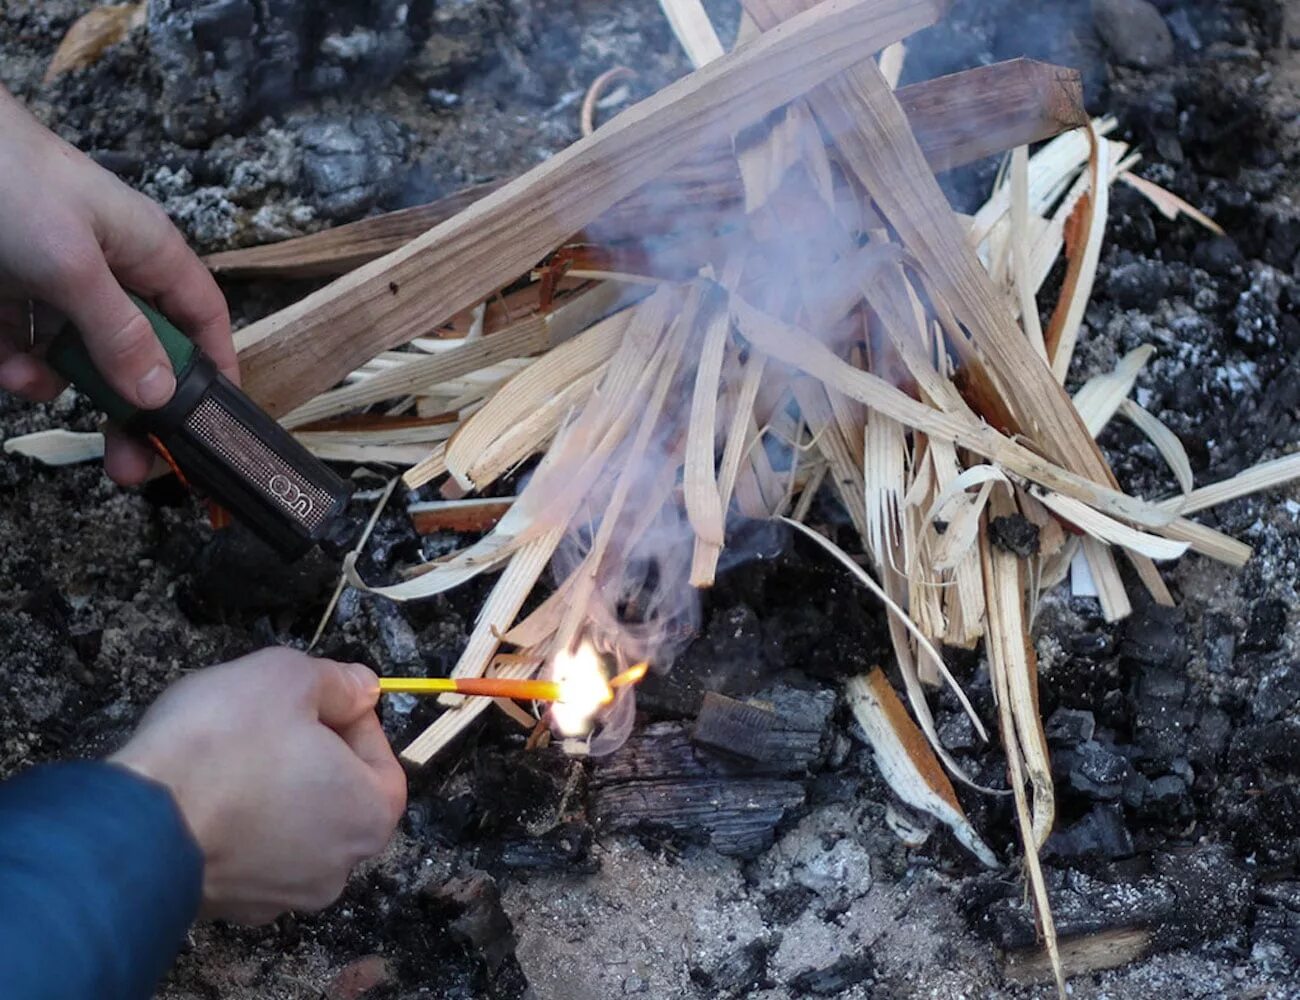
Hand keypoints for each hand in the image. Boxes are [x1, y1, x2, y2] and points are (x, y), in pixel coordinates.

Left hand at [0, 85, 237, 485]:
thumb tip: (160, 396)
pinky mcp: (9, 291)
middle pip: (141, 352)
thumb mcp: (73, 267)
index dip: (214, 368)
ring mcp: (57, 281)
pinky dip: (16, 363)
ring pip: (79, 355)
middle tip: (130, 465)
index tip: (213, 424)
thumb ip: (119, 334)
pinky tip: (5, 364)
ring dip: (58, 380)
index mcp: (149, 252)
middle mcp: (111, 270)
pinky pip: (26, 345)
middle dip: (133, 406)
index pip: (202, 318)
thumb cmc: (10, 184)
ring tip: (29, 382)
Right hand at [111, 648, 405, 924]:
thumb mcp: (289, 676)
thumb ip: (338, 681)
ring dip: (271, 786)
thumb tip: (362, 687)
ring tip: (232, 750)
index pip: (381, 760)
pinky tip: (206, 791)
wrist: (133, 822)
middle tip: (273, 718)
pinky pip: (245, 850)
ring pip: (290, 823)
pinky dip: (234, 821)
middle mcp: (337, 869)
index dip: (351, 719)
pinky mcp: (227, 905)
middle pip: (337, 794)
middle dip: (310, 753)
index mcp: (369, 817)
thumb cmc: (223, 744)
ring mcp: (280, 896)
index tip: (319, 697)